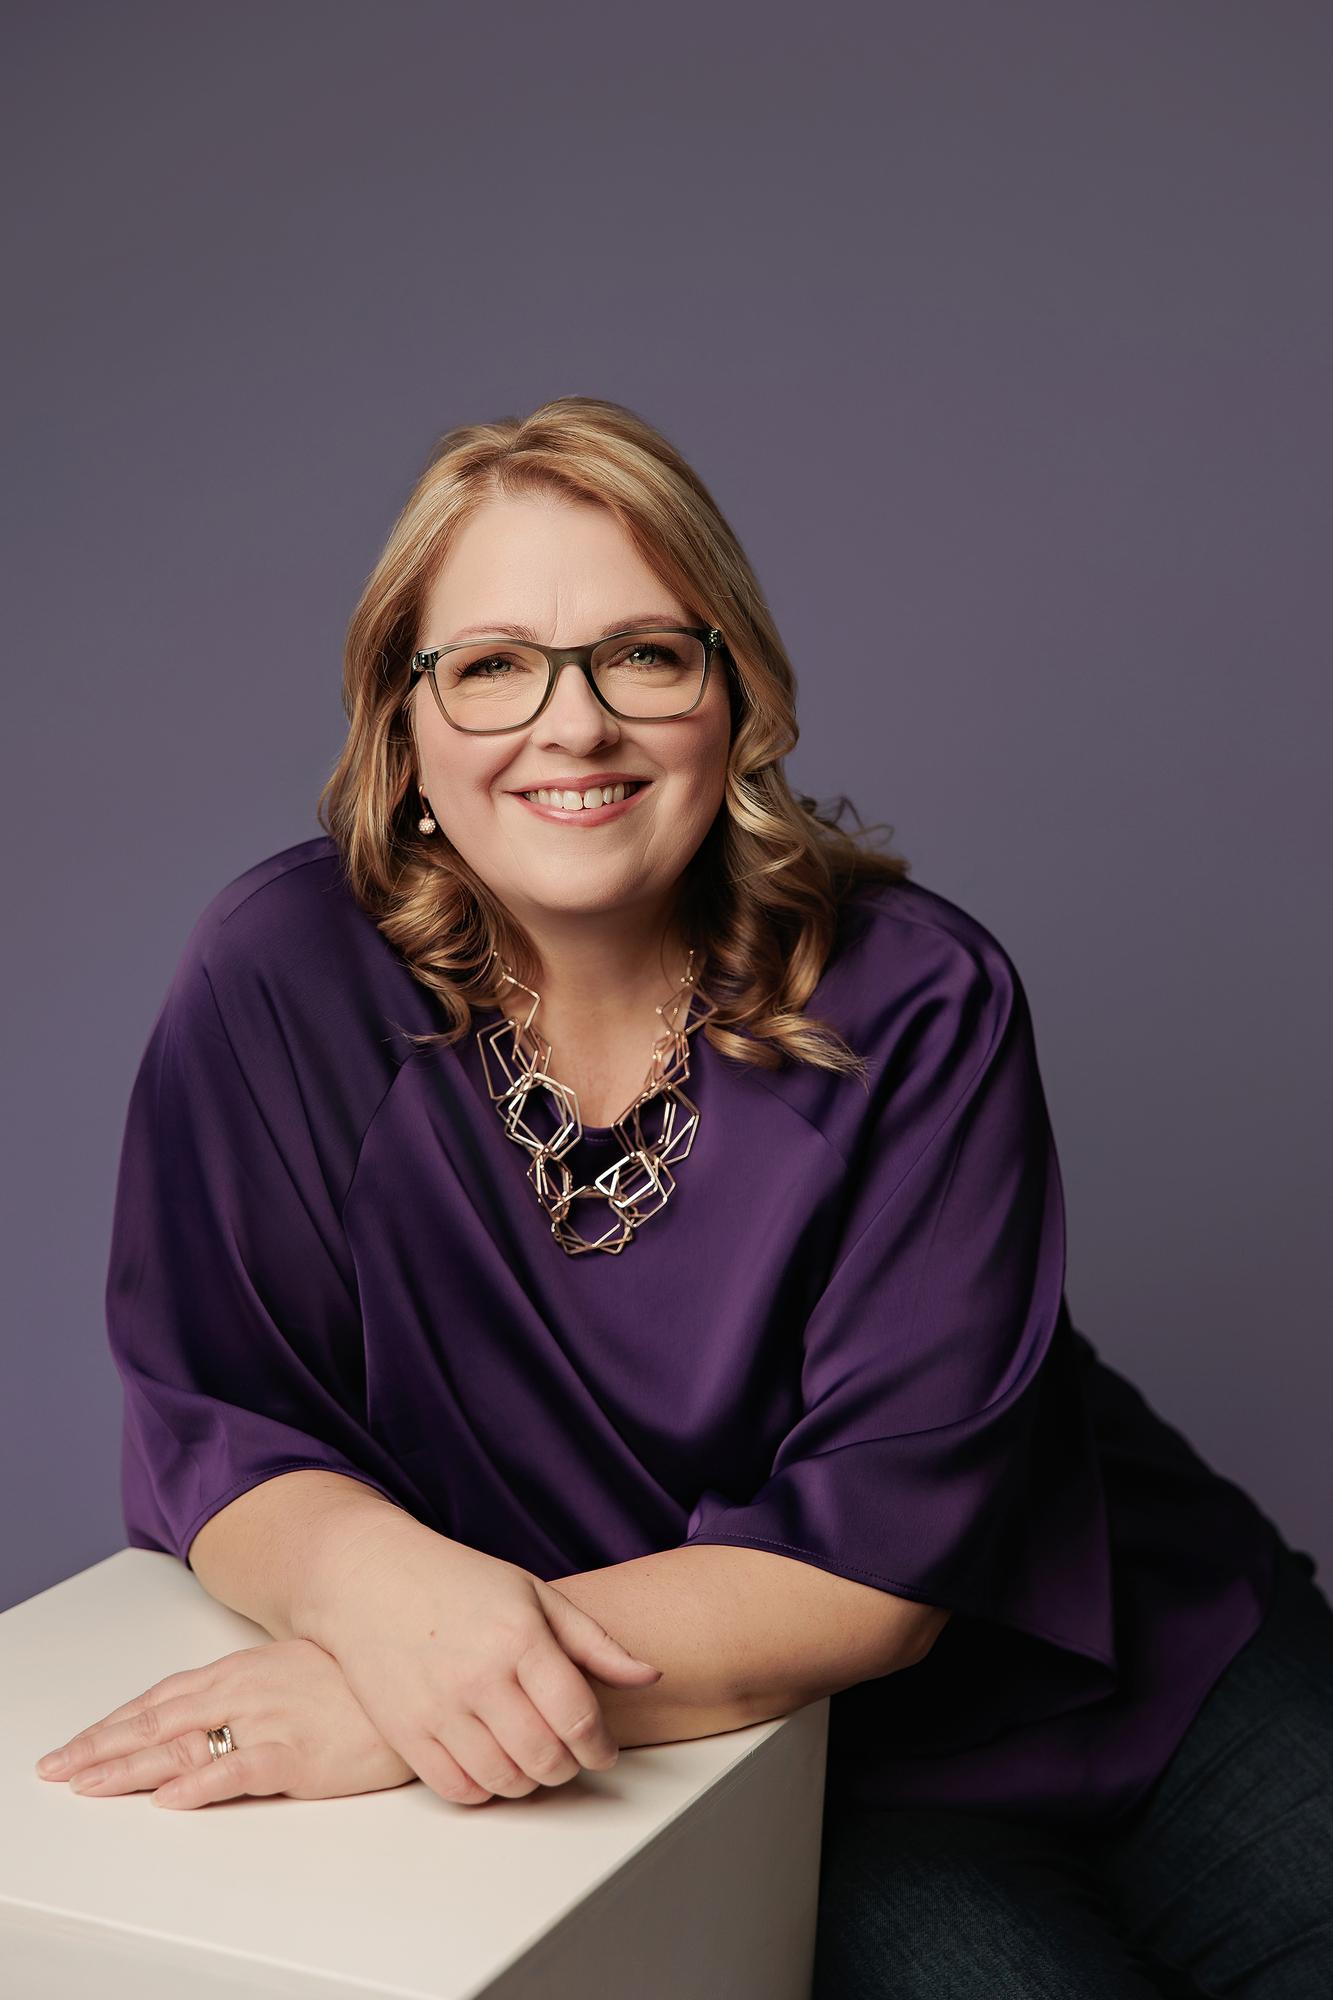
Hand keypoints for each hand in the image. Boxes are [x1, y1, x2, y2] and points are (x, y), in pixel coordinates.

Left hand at [33, 1637, 414, 1809]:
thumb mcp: (295, 1670)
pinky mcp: (297, 1754)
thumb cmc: (359, 1681)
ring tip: (88, 1785)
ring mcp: (268, 1720)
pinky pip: (237, 1770)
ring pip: (184, 1746)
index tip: (78, 1743)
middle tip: (57, 1768)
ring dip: (130, 1768)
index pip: (162, 1698)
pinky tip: (169, 1798)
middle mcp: (245, 1691)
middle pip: (158, 1722)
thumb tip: (211, 1708)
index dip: (115, 1722)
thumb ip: (251, 1687)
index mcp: (243, 1670)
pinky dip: (199, 1785)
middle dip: (102, 1746)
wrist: (418, 1684)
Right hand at [307, 1512, 663, 1807]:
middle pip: (545, 1758)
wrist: (370, 1578)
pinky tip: (491, 1764)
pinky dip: (483, 1790)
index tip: (603, 1751)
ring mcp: (439, 1708)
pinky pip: (457, 1790)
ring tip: (531, 1760)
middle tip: (568, 1756)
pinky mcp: (406, 1733)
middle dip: (567, 1767)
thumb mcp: (534, 1595)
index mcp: (519, 1637)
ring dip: (528, 1782)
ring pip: (504, 1782)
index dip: (600, 1746)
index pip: (577, 1716)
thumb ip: (593, 1642)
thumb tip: (649, 1676)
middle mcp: (480, 1676)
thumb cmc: (458, 1583)